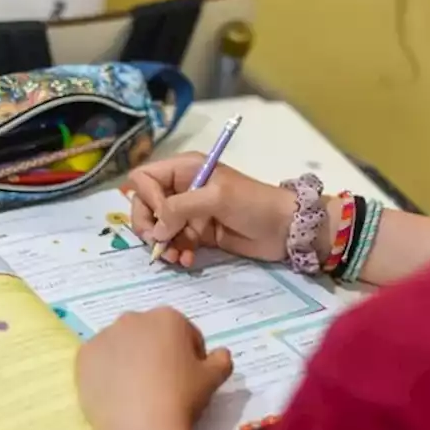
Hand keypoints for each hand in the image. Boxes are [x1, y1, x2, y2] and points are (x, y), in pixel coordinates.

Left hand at [77, 308, 232, 429]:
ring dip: (131, 358)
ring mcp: (105, 336)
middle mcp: (134, 318)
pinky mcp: (84, 356)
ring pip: (123, 345)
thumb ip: (222, 360)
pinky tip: (117, 391)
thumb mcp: (213, 379)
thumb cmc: (181, 396)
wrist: (140, 425)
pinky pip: (99, 360)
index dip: (191, 355)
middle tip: (163, 382)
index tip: (189, 376)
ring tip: (137, 389)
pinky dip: (107, 371)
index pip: (185, 333)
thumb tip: (221, 353)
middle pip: (151, 335)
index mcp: (168, 317)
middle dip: (158, 352)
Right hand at [125, 153, 296, 266]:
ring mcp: (190, 213)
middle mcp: (183, 188)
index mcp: (185, 168)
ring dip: (163, 244)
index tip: (162, 216)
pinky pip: (175, 243)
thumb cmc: (253, 203)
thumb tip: (156, 231)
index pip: (144, 178)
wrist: (285, 228)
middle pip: (145, 204)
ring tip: (176, 258)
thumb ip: (180, 208)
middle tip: (158, 243)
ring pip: (159, 228)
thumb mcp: (216, 198)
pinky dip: (177, 253)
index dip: (147, 198)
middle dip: (148, 226)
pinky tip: (187, 260)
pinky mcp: (198, 234)